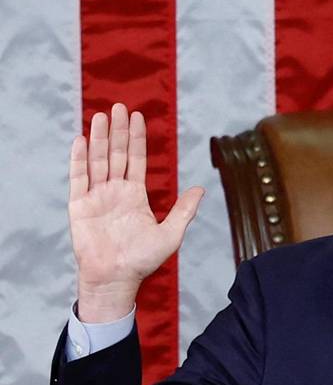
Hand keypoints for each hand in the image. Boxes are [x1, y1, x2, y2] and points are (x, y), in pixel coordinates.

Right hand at [69, 103, 203, 321]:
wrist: (117, 278)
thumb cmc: (143, 260)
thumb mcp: (171, 233)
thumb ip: (184, 210)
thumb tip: (201, 188)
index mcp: (135, 195)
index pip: (136, 160)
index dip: (136, 139)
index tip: (137, 117)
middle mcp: (115, 191)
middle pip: (115, 154)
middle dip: (117, 131)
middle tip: (119, 107)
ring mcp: (96, 197)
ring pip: (97, 161)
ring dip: (98, 138)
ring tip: (100, 116)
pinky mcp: (79, 205)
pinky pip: (78, 178)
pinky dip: (79, 159)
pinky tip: (81, 140)